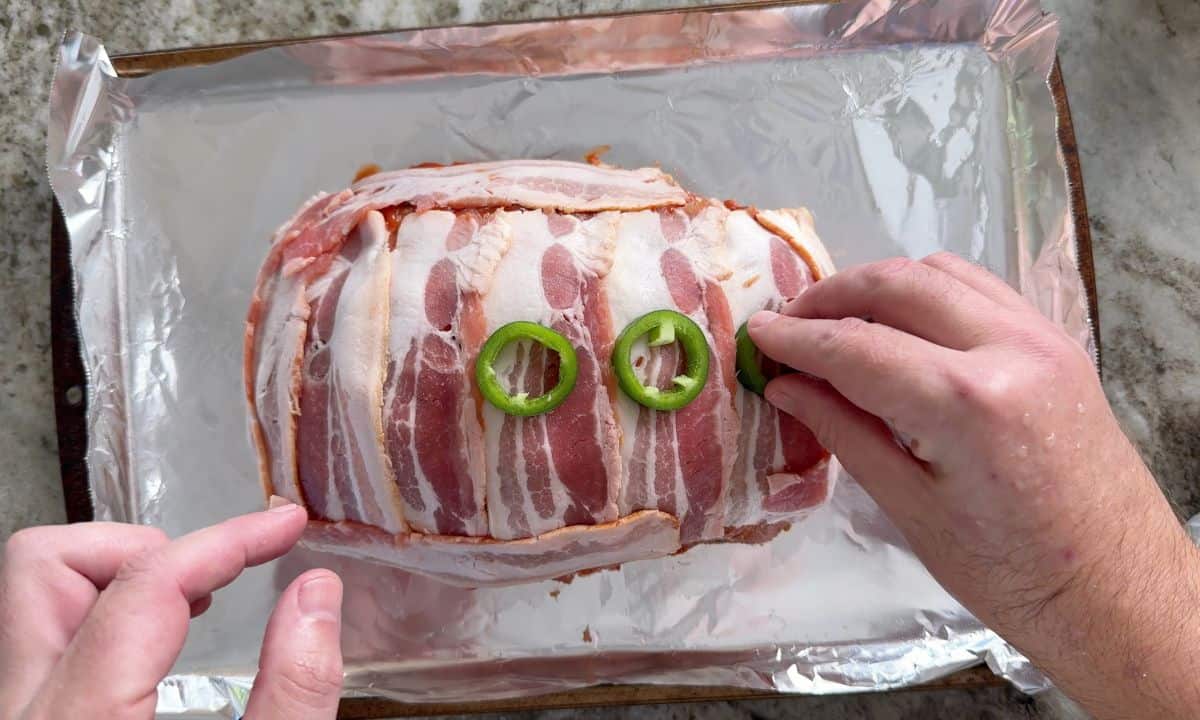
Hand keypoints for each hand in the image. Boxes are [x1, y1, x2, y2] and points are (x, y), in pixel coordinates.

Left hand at [0, 501, 343, 719]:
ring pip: (37, 592)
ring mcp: (26, 714)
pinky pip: (49, 635)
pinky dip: (107, 618)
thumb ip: (292, 695)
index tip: (282, 526)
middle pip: (47, 563)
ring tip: (186, 610)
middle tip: (211, 580)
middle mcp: (31, 712)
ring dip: (118, 579)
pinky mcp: (37, 719)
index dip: (228, 541)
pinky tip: (158, 648)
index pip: (145, 583)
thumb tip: (314, 594)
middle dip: (144, 552)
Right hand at [748, 253, 1199, 719]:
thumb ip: (843, 431)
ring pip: (941, 272)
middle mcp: (1010, 349)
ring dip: (879, 286)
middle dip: (831, 296)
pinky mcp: (1058, 342)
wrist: (1115, 591)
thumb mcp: (910, 507)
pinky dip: (929, 293)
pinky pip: (980, 289)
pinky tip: (901, 328)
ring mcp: (1043, 337)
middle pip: (898, 284)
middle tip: (788, 325)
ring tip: (837, 323)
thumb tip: (785, 384)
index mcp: (967, 403)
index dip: (797, 338)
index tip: (755, 335)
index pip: (858, 345)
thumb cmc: (1008, 573)